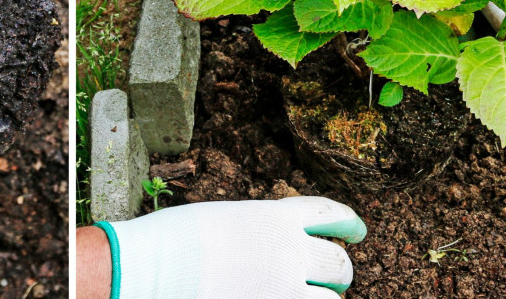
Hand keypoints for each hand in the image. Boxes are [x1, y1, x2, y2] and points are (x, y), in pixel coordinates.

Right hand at [96, 197, 365, 297]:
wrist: (149, 269)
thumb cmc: (174, 242)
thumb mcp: (226, 220)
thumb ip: (261, 231)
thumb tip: (282, 248)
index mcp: (275, 218)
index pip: (330, 215)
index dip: (349, 223)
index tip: (356, 232)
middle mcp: (289, 252)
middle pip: (338, 263)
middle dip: (338, 271)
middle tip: (333, 278)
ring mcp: (284, 289)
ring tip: (309, 297)